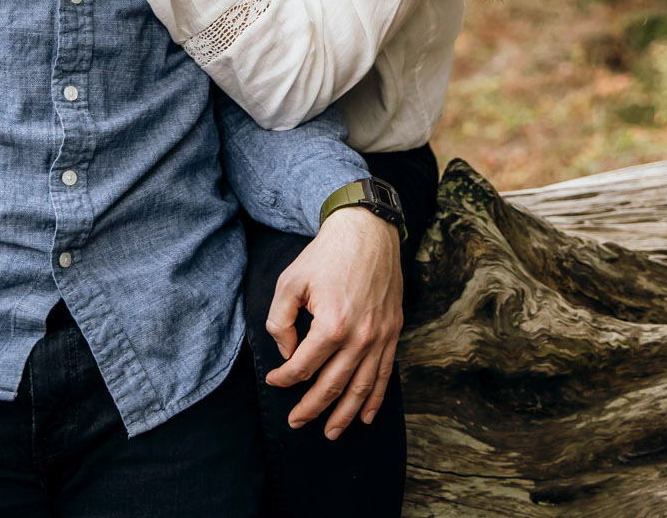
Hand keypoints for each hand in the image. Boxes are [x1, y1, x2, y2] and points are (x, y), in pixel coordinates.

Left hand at [265, 207, 404, 438]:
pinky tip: (365, 416)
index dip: (284, 378)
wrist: (367, 233)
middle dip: (311, 408)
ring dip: (344, 414)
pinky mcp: (392, 333)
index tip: (274, 380)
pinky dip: (375, 399)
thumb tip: (287, 352)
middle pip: (332, 385)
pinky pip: (385, 375)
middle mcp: (359, 337)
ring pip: (361, 388)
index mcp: (331, 325)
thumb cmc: (325, 255)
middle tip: (296, 422)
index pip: (303, 366)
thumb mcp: (290, 281)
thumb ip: (280, 321)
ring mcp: (380, 337)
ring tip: (331, 433)